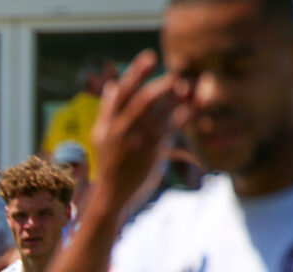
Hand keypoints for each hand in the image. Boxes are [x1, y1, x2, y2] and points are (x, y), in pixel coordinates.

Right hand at [91, 50, 191, 211]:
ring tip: (187, 86)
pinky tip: (192, 107)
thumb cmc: (108, 163)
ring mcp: (138, 139)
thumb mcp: (100, 135)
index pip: (123, 91)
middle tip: (176, 73)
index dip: (137, 73)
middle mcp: (123, 128)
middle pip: (142, 98)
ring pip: (159, 111)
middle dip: (160, 83)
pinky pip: (171, 127)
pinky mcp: (153, 150)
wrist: (114, 193)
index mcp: (109, 121)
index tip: (151, 57)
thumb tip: (112, 85)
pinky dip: (182, 114)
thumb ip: (106, 110)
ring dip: (175, 96)